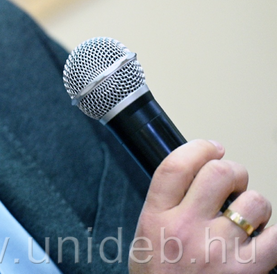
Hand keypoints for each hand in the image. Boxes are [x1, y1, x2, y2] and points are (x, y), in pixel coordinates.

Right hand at [129, 139, 276, 272]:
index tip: (211, 148)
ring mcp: (218, 249)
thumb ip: (165, 207)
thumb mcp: (146, 239)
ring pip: (253, 202)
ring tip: (248, 219)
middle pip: (217, 173)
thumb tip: (195, 177)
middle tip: (233, 183)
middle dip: (233, 171)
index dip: (199, 148)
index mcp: (156, 218)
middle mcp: (186, 229)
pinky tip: (264, 239)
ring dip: (255, 206)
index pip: (176, 165)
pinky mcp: (247, 270)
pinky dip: (275, 234)